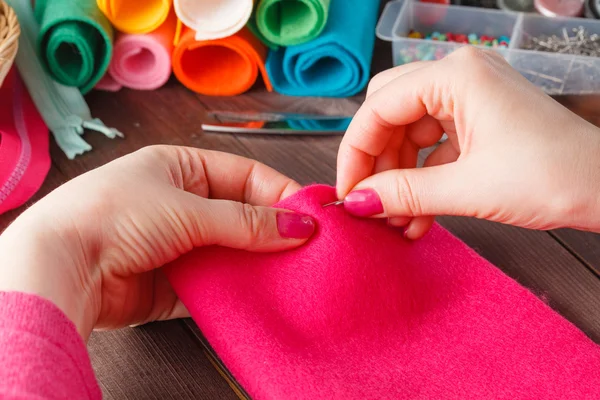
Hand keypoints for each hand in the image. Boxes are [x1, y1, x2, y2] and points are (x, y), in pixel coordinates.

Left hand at [0, 146, 314, 339]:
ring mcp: (177, 244)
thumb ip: (246, 222)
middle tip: (309, 248)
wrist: (63, 266)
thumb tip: (298, 226)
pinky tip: (262, 294)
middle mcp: (180, 204)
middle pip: (241, 215)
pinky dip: (237, 290)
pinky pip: (216, 285)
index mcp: (181, 168)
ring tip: (294, 273)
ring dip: (258, 263)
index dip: (279, 192)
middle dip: (273, 231)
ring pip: (232, 252)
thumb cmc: (113, 215)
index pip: (245, 175)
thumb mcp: (188, 209)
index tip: (312, 213)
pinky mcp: (172, 283)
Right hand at [336, 47, 599, 238]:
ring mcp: (469, 99)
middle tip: (369, 200)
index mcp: (455, 75)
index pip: (379, 107)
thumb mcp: (468, 188)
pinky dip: (421, 180)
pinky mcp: (477, 123)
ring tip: (397, 218)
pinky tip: (417, 216)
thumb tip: (355, 202)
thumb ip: (403, 193)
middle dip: (376, 161)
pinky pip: (432, 148)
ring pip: (408, 133)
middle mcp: (458, 77)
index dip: (356, 152)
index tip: (347, 191)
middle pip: (389, 114)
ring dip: (399, 177)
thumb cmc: (554, 176)